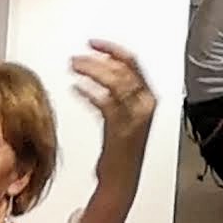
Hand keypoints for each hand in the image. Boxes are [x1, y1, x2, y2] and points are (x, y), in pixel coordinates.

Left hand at [70, 38, 157, 158]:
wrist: (121, 179)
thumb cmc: (120, 150)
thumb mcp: (120, 115)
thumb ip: (113, 94)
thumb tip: (95, 73)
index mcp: (148, 97)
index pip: (132, 62)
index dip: (111, 49)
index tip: (93, 43)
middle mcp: (145, 104)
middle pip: (123, 69)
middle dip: (98, 59)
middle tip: (76, 57)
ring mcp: (135, 116)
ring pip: (115, 82)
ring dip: (91, 71)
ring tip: (73, 68)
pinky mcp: (121, 128)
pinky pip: (105, 103)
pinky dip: (89, 93)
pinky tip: (76, 88)